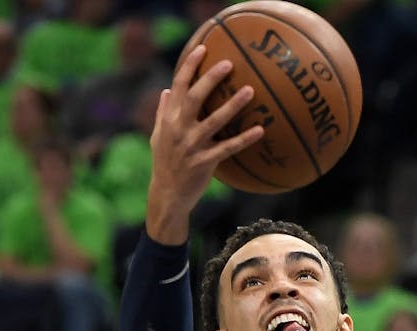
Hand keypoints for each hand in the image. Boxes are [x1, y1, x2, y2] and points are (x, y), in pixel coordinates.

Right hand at [147, 42, 263, 242]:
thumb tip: (165, 90)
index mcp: (168, 120)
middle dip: (210, 79)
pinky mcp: (203, 163)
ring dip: (232, 105)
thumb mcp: (157, 137)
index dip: (189, 67)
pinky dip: (243, 139)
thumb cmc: (164, 164)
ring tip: (250, 90)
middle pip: (194, 98)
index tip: (203, 48)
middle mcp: (178, 130)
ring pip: (213, 121)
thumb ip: (162, 113)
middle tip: (229, 63)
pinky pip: (227, 148)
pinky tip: (260, 130)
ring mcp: (191, 147)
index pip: (177, 87)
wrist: (166, 196)